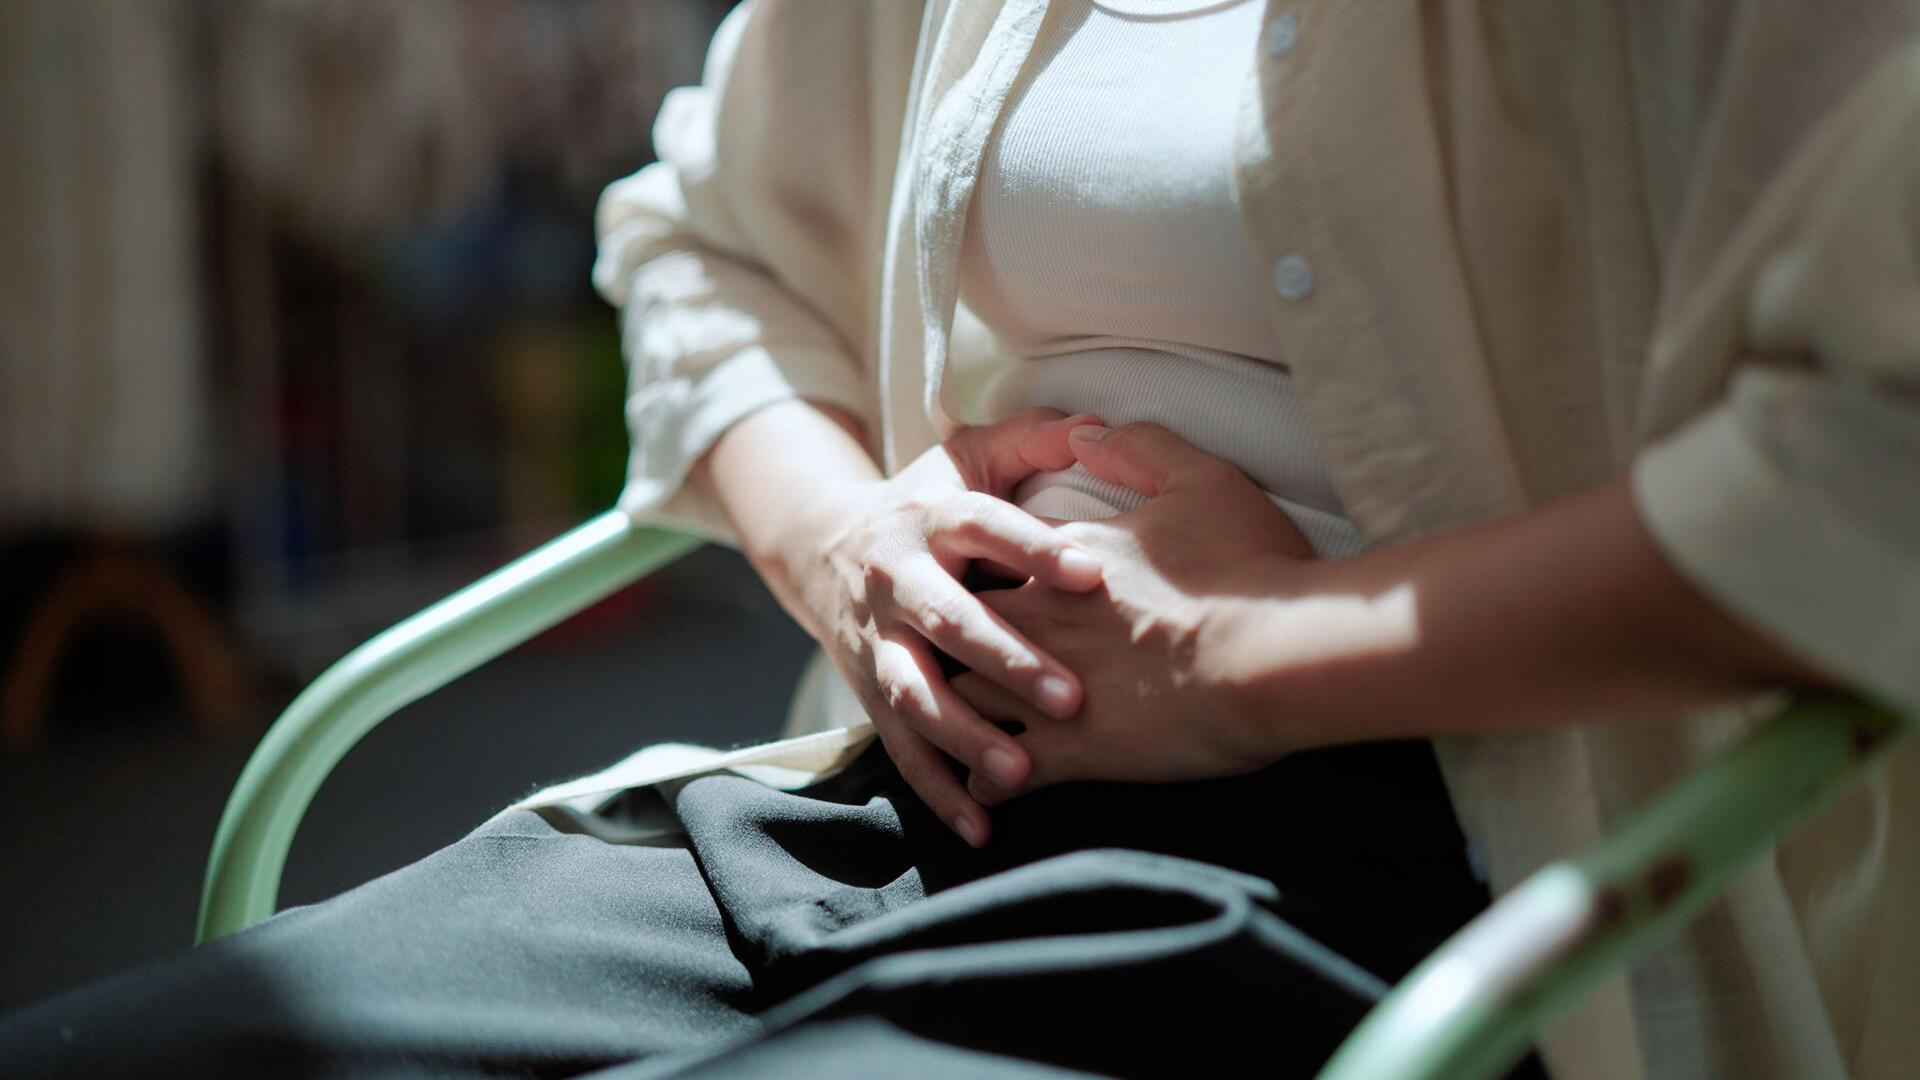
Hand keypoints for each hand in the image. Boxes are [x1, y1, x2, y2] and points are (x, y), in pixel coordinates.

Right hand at [757, 408, 1106, 845]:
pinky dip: (937, 789)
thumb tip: (1096, 425)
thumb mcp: (969, 455)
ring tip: (1019, 772)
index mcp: (932, 514)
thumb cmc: (928, 501)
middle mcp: (898, 578)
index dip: (1034, 547)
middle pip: (948, 620)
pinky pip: (901, 747)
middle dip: (1007, 660)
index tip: (1093, 571)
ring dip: (964, 735)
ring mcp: (879, 641)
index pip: (985, 526)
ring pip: (915, 693)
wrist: (823, 551)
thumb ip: (1034, 438)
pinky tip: (981, 825)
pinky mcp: (869, 692)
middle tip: (1072, 697)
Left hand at [952, 422, 1319, 803]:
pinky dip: (987, 783)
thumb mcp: (1202, 480)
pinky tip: (985, 792)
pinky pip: (1001, 774)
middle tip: (946, 654)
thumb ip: (1139, 447)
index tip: (984, 576)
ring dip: (954, 715)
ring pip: (962, 701)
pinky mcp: (1069, 751)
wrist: (1275, 655)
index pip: (994, 555)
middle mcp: (1039, 619)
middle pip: (961, 624)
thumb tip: (1084, 431)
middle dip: (950, 639)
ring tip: (951, 729)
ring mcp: (1045, 686)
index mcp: (1062, 558)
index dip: (985, 566)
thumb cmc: (1246, 567)